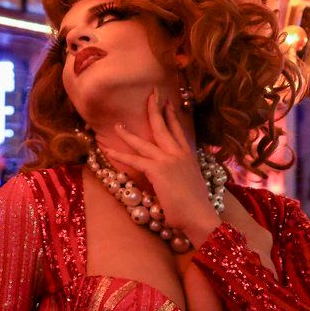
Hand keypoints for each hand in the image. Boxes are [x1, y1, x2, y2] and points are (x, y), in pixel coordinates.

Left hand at [103, 89, 221, 245]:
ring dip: (128, 133)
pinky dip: (120, 154)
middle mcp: (179, 154)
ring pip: (144, 142)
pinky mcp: (157, 170)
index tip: (167, 103)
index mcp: (188, 156)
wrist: (200, 217)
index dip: (171, 115)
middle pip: (163, 126)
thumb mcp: (190, 183)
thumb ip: (181, 173)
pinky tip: (109, 150)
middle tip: (151, 94)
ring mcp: (168, 160)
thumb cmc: (196, 206)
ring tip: (117, 125)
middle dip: (155, 109)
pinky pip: (134, 159)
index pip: (178, 130)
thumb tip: (172, 174)